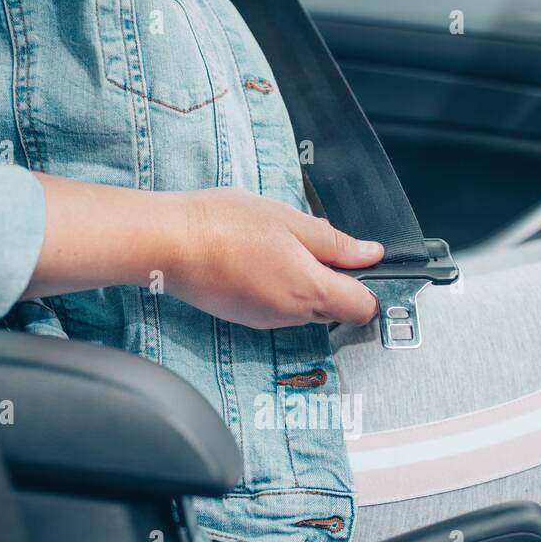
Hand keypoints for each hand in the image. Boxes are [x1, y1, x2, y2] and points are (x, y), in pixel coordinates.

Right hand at [167, 187, 382, 328]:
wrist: (170, 244)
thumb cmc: (224, 225)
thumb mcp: (290, 221)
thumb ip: (335, 243)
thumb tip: (370, 254)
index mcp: (309, 289)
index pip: (363, 308)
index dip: (369, 287)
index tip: (361, 264)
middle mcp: (291, 314)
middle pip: (334, 309)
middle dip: (334, 281)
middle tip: (313, 244)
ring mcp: (266, 320)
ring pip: (304, 308)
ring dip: (303, 282)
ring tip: (278, 246)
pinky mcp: (246, 318)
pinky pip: (278, 307)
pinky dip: (278, 287)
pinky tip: (258, 259)